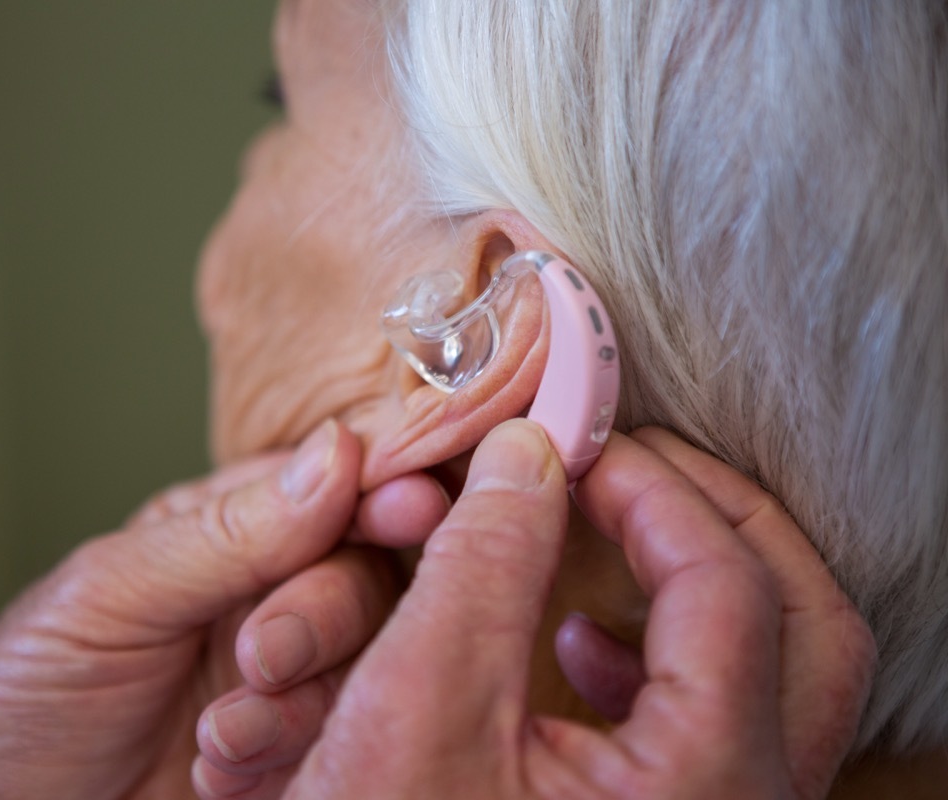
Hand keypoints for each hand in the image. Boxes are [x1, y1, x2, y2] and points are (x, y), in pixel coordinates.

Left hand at [0, 420, 448, 799]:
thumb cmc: (24, 693)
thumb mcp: (112, 596)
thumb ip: (229, 532)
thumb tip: (337, 453)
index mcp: (231, 532)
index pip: (333, 490)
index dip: (380, 491)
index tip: (409, 505)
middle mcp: (271, 597)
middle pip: (365, 576)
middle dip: (325, 614)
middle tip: (265, 655)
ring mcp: (288, 680)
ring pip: (366, 664)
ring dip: (299, 701)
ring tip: (220, 735)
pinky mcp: (296, 755)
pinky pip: (344, 742)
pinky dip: (290, 758)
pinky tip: (222, 775)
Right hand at [192, 420, 874, 798]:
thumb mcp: (418, 708)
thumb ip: (482, 563)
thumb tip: (526, 454)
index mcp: (702, 787)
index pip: (726, 582)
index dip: (651, 487)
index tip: (576, 442)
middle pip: (803, 620)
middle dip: (715, 518)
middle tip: (628, 466)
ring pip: (779, 673)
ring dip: (704, 579)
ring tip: (610, 536)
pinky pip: (722, 727)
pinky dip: (663, 661)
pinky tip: (579, 650)